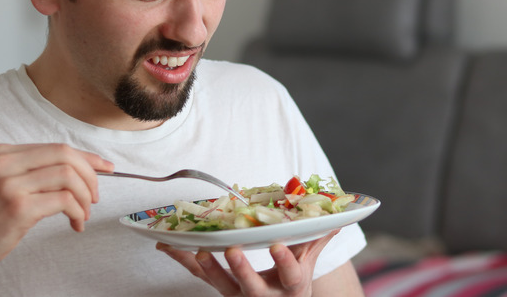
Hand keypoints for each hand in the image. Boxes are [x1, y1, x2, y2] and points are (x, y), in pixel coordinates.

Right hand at [0, 143, 113, 292]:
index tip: (106, 168)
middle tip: (94, 197)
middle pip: (67, 156)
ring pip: (69, 177)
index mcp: (4, 153)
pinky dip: (78, 212)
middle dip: (90, 176)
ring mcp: (10, 185)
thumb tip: (85, 167)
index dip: (88, 158)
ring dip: (85, 198)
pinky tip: (76, 223)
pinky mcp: (18, 208)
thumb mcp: (4, 183)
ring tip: (83, 214)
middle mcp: (6, 164)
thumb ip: (36, 171)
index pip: (58, 148)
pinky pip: (65, 201)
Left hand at [157, 230, 339, 295]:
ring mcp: (239, 295)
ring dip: (207, 267)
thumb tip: (338, 217)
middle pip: (250, 286)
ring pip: (220, 283)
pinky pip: (200, 275)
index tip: (278, 245)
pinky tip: (168, 245)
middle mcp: (263, 295)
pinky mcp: (221, 290)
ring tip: (198, 251)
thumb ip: (317, 240)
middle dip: (241, 269)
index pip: (290, 275)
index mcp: (290, 286)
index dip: (284, 261)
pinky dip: (183, 259)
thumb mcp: (308, 266)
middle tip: (231, 250)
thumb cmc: (294, 282)